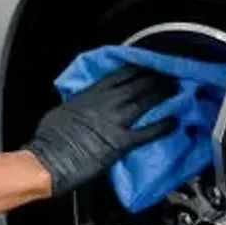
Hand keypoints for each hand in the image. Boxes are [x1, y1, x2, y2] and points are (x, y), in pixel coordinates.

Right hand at [25, 66, 177, 195]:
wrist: (51, 160)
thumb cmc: (50, 138)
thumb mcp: (63, 110)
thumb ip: (80, 103)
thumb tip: (84, 102)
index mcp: (90, 94)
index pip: (119, 75)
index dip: (136, 69)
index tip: (147, 64)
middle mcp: (106, 103)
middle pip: (136, 85)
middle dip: (154, 78)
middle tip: (169, 74)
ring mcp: (116, 121)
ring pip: (144, 102)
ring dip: (162, 95)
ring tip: (175, 90)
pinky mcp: (122, 142)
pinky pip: (148, 131)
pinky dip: (163, 126)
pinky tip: (174, 122)